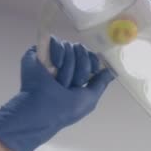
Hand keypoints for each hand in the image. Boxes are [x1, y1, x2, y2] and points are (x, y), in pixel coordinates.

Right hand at [0, 37, 114, 150]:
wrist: (42, 109)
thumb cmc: (65, 109)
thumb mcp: (90, 99)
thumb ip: (101, 83)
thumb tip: (112, 71)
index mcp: (77, 74)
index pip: (89, 56)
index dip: (93, 60)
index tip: (94, 70)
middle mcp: (65, 64)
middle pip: (81, 50)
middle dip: (81, 67)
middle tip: (73, 83)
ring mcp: (52, 57)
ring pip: (69, 47)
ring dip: (68, 67)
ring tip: (60, 82)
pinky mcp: (39, 52)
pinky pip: (54, 41)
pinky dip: (57, 53)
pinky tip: (55, 66)